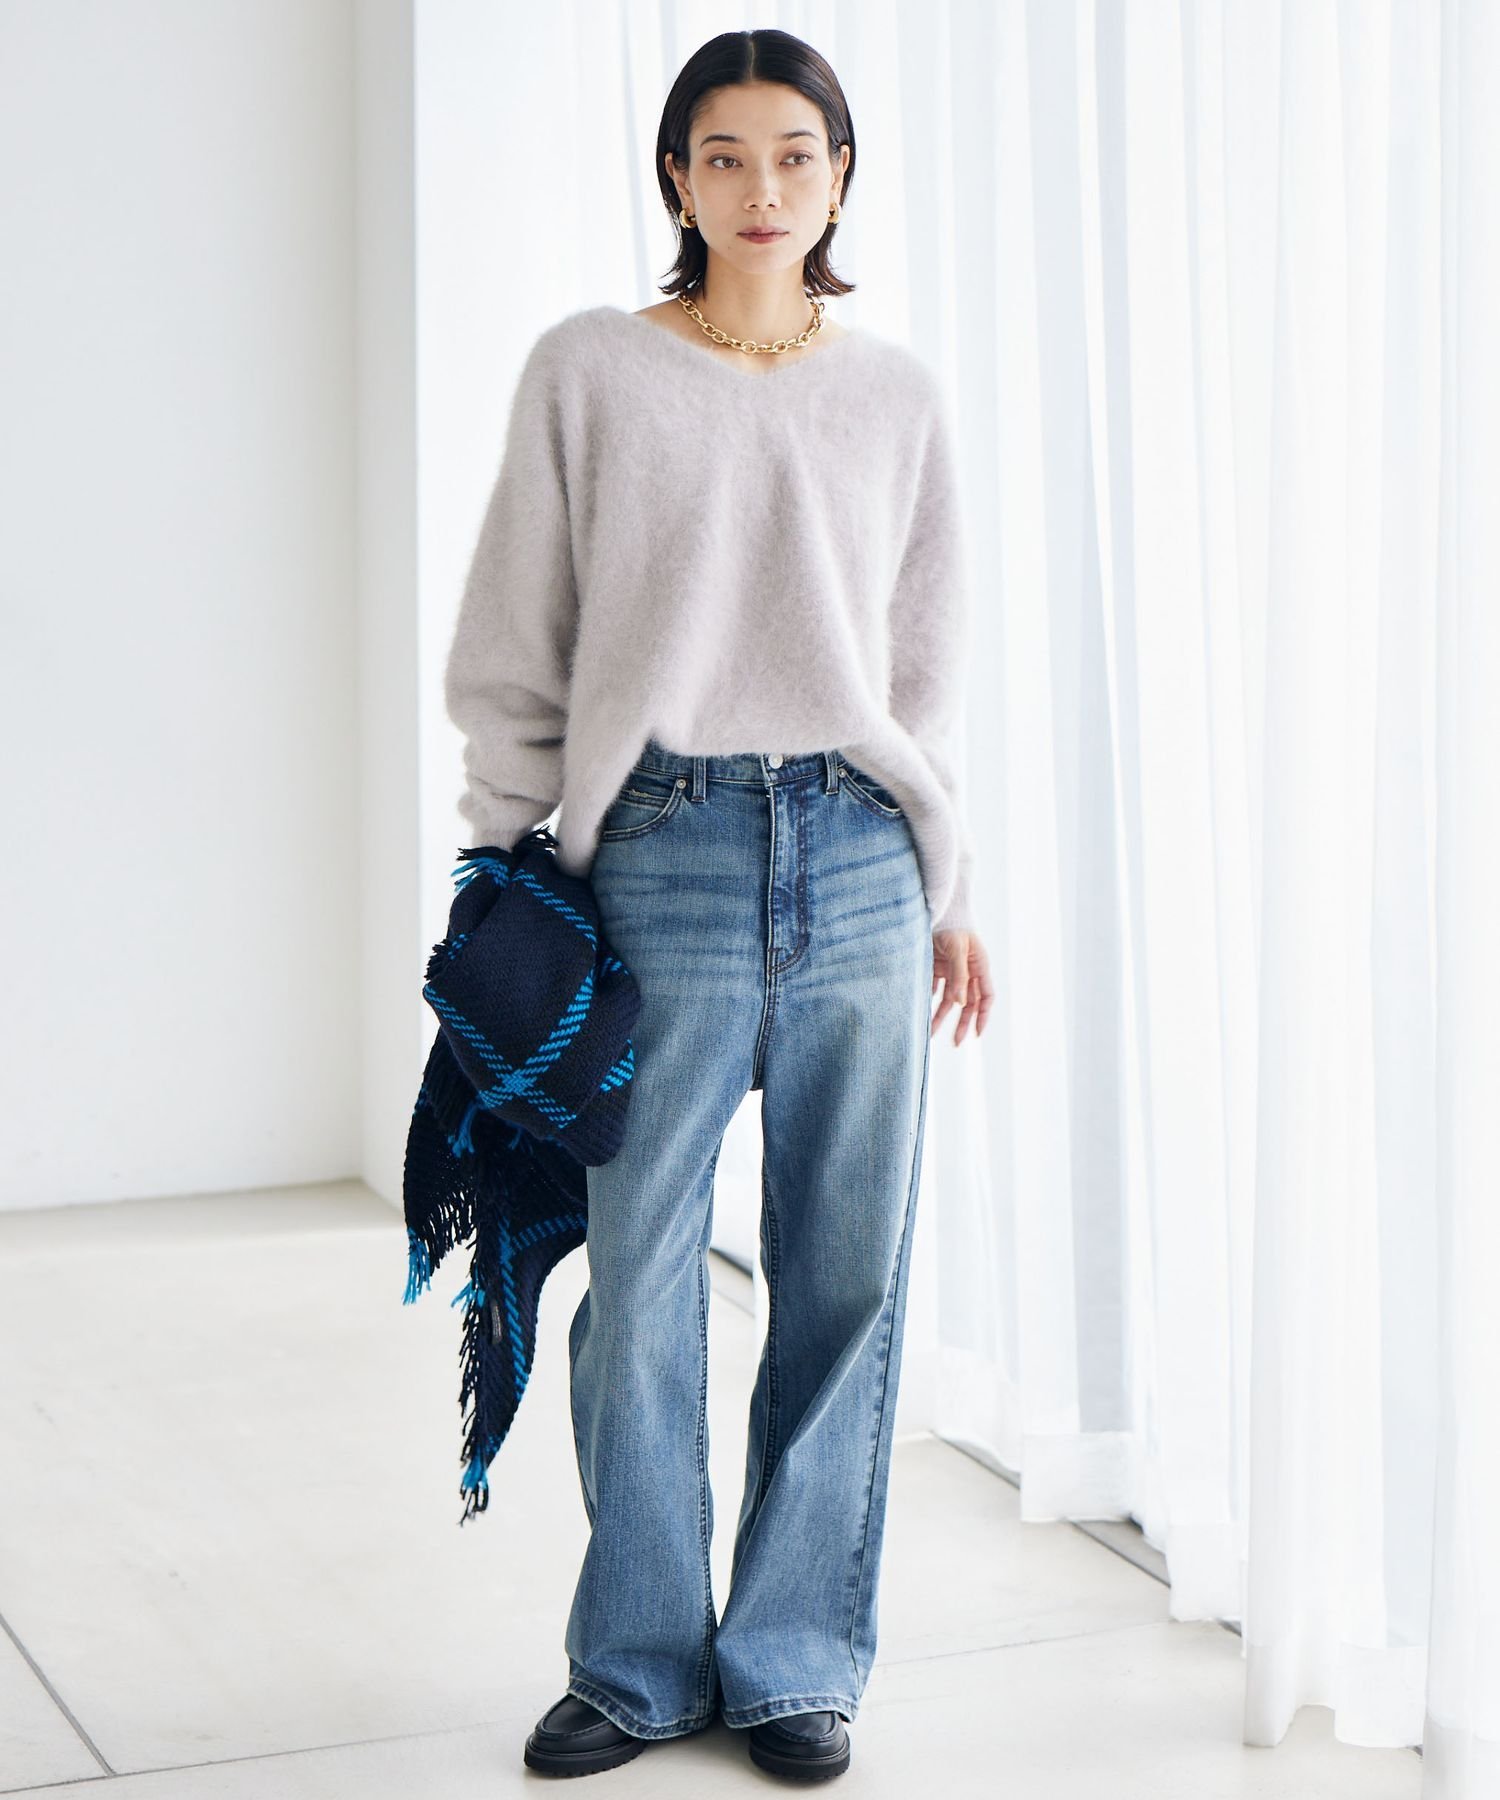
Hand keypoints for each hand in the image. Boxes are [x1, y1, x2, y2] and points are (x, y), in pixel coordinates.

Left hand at [930, 929, 991, 1046]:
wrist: (937, 905)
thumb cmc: (952, 924)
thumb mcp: (957, 949)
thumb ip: (958, 975)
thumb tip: (961, 1004)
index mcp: (979, 966)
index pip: (986, 997)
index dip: (983, 1016)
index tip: (976, 1034)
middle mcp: (967, 971)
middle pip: (968, 1003)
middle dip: (962, 1023)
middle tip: (956, 1043)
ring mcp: (951, 970)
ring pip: (949, 999)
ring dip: (941, 1015)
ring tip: (931, 1033)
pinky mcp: (936, 967)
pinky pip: (934, 989)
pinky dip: (929, 1001)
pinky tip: (921, 1013)